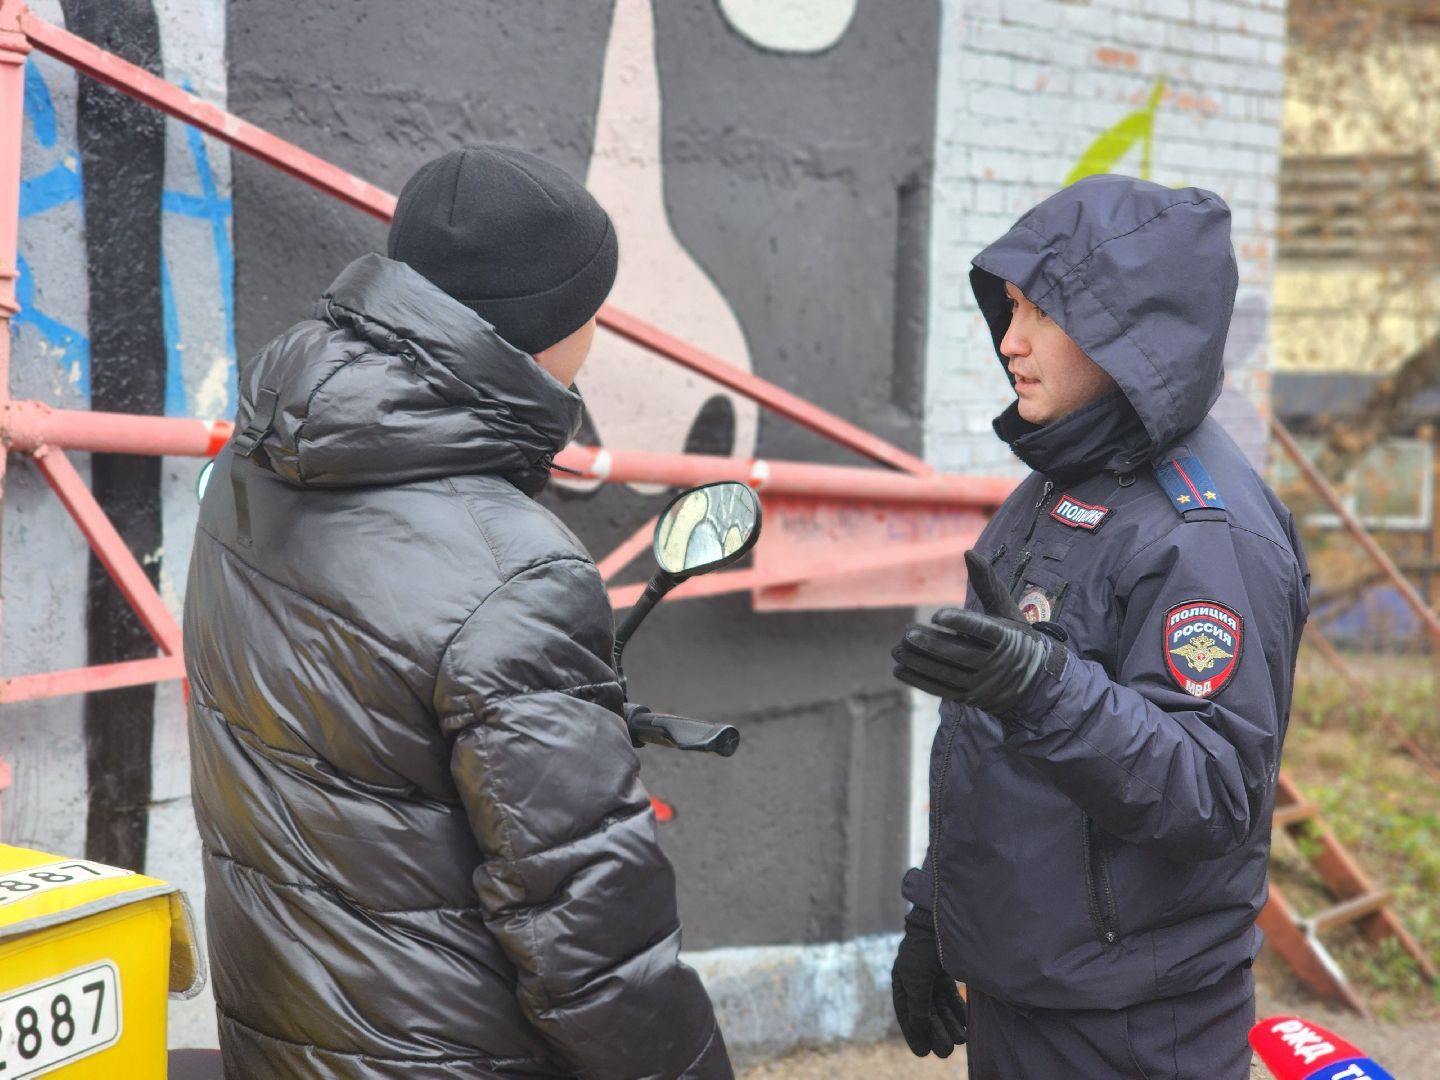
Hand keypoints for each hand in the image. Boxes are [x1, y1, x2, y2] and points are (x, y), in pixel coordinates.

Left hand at [891, 551, 1055, 710]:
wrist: (1036, 684)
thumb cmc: (1017, 638)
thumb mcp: (1008, 611)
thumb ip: (986, 583)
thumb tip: (968, 552)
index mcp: (1008, 638)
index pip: (983, 631)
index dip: (961, 623)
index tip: (936, 615)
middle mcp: (997, 663)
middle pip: (961, 655)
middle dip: (932, 645)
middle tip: (906, 633)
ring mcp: (983, 684)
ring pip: (949, 674)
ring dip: (920, 663)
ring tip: (897, 650)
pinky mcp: (971, 698)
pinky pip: (943, 690)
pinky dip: (920, 681)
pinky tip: (900, 669)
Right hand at [892, 910, 966, 1057]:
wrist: (938, 923)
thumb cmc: (922, 951)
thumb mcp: (917, 982)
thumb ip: (918, 1007)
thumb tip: (920, 1030)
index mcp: (901, 982)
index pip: (907, 1014)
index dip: (914, 1034)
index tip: (923, 1053)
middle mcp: (915, 981)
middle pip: (926, 1013)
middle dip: (936, 1032)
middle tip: (946, 1052)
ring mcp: (932, 977)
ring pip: (941, 1008)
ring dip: (949, 1024)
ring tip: (960, 1040)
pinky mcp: (946, 973)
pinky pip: (952, 997)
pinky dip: (958, 1011)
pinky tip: (965, 1024)